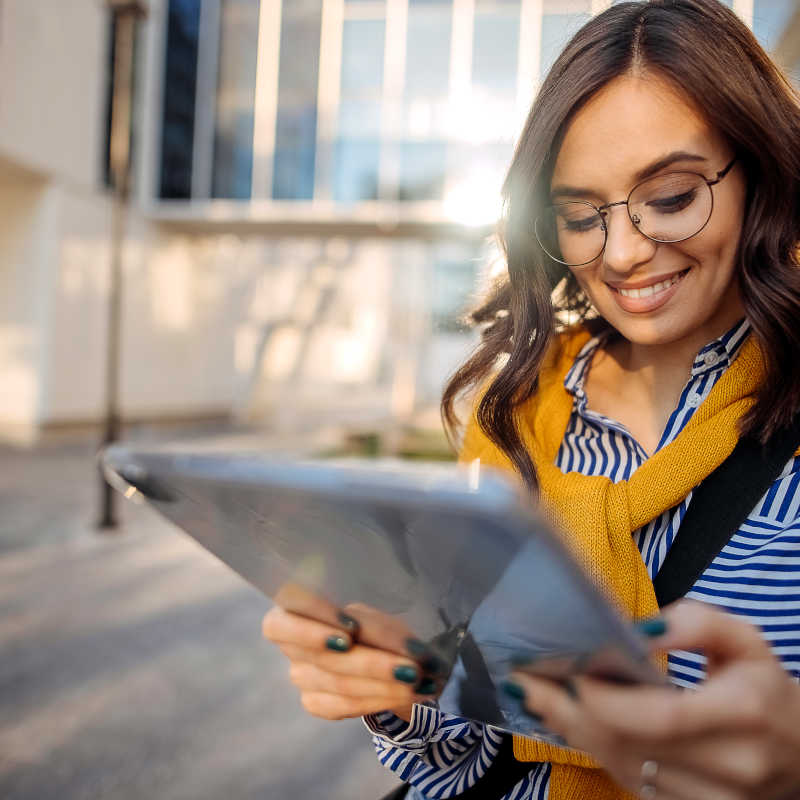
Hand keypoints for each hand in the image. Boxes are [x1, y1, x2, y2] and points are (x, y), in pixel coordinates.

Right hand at [263, 586, 442, 721]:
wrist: (383, 658)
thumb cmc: (375, 629)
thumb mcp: (378, 619)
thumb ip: (375, 628)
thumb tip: (388, 646)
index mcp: (297, 609)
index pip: (283, 619)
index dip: (313, 625)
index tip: (352, 629)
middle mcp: (291, 645)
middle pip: (323, 657)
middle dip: (370, 663)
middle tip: (410, 667)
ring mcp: (301, 676)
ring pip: (339, 684)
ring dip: (383, 684)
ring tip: (417, 680)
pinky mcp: (316, 703)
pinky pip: (346, 705)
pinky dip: (379, 699)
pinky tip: (405, 694)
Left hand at [508, 601, 799, 799]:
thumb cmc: (766, 687)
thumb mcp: (746, 639)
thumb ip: (697, 623)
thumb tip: (641, 629)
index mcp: (740, 714)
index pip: (660, 716)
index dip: (606, 698)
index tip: (567, 670)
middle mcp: (726, 766)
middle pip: (628, 744)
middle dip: (567, 711)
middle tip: (524, 679)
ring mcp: (709, 798)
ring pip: (622, 767)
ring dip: (571, 731)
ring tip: (532, 695)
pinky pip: (629, 782)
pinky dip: (592, 750)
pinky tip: (564, 722)